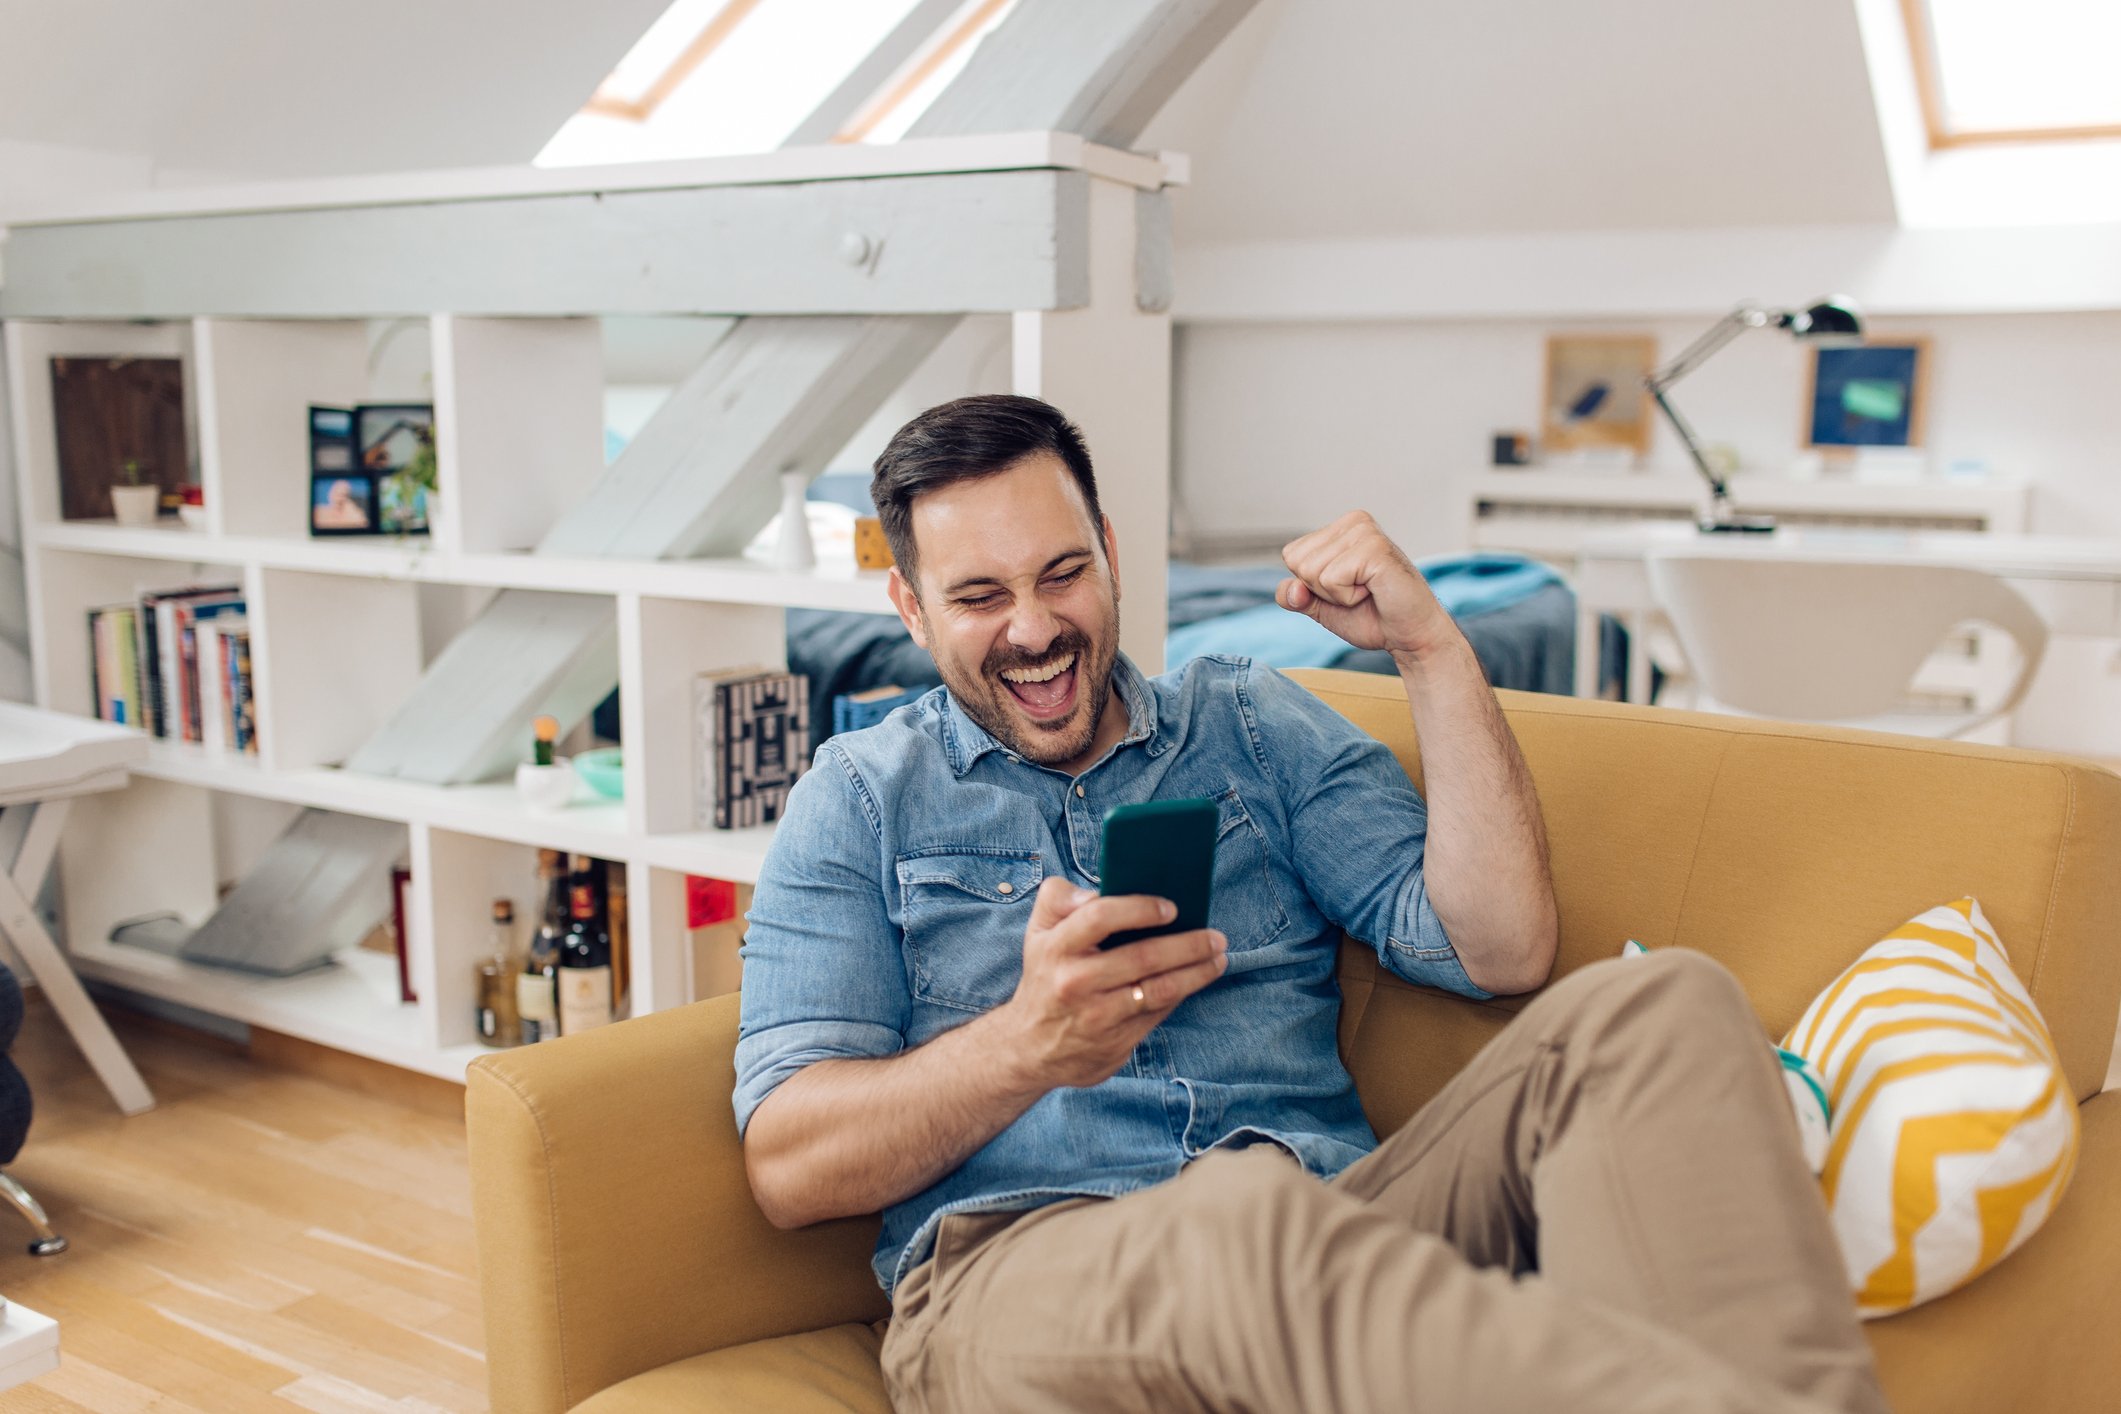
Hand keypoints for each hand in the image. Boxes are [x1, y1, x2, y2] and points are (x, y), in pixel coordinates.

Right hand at [995, 878, 1227, 1091]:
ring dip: (1197, 972)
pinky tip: (1195, 980)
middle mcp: (1075, 982)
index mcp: (1056, 948)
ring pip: (1159, 990)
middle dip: (1189, 944)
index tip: (1171, 907)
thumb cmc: (1045, 977)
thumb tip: (1095, 891)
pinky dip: (1181, 995)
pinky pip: (1158, 1013)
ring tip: (1218, 958)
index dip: (1140, 909)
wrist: (1028, 1048)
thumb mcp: (1038, 932)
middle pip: (1144, 957)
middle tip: (1216, 936)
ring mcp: (1097, 1016)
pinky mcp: (1114, 1043)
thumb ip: (1058, 898)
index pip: (1100, 917)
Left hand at [1278, 511, 1455, 662]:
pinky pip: (1331, 579)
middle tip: (1359, 592)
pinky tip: (1373, 591)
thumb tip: (1291, 589)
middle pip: (1298, 562)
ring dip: (1337, 595)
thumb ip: (1295, 596)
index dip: (1312, 585)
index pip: (1291, 555)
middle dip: (1323, 590)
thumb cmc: (1372, 616)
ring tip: (1368, 591)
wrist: (1409, 635)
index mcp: (1340, 528)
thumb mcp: (1321, 606)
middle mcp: (1354, 522)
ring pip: (1312, 572)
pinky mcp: (1374, 548)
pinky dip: (1348, 597)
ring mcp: (1365, 531)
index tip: (1346, 589)